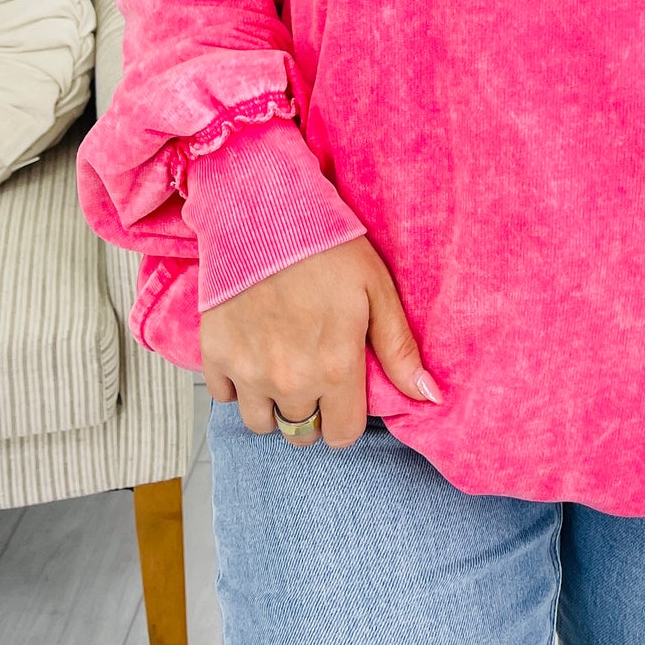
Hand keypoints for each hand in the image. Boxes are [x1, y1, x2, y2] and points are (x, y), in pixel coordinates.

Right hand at [199, 233, 443, 447]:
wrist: (263, 209)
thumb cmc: (326, 244)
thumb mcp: (376, 288)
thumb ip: (400, 349)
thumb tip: (429, 397)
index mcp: (335, 368)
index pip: (343, 435)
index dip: (347, 416)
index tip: (345, 390)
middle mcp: (290, 381)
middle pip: (302, 432)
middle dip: (312, 409)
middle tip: (314, 369)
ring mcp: (248, 371)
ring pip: (262, 423)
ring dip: (274, 403)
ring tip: (283, 363)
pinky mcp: (215, 355)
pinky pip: (224, 396)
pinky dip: (238, 382)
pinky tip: (253, 349)